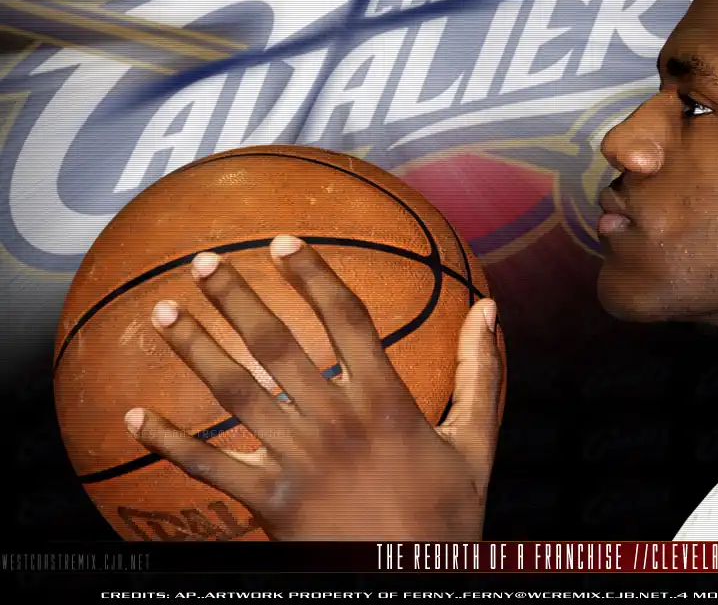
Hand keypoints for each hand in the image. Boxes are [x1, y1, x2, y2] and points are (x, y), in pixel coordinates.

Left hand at [123, 234, 503, 540]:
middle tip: (203, 261)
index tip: (284, 242)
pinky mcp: (269, 503)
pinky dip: (168, 444)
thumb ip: (480, 373)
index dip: (314, 275)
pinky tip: (131, 417)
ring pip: (234, 394)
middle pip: (277, 344)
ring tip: (161, 311)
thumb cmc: (446, 516)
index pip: (346, 319)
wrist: (411, 586)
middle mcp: (334, 421)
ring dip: (195, 348)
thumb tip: (490, 309)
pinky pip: (208, 469)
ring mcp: (297, 461)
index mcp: (385, 401)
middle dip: (237, 297)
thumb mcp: (475, 442)